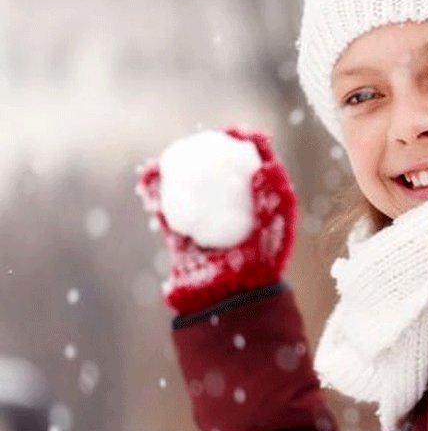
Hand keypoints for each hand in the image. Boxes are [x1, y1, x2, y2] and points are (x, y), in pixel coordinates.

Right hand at [135, 127, 297, 315]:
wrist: (231, 297)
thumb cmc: (261, 263)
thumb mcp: (274, 226)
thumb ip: (271, 195)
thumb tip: (264, 164)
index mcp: (262, 207)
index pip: (255, 167)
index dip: (248, 145)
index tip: (239, 132)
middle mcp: (234, 211)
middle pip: (221, 172)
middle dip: (209, 151)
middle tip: (202, 139)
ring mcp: (207, 221)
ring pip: (191, 186)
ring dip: (179, 167)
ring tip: (174, 151)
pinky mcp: (182, 235)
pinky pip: (167, 207)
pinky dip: (156, 190)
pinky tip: (149, 173)